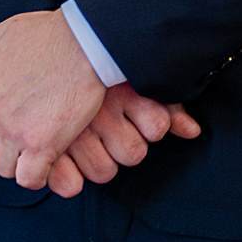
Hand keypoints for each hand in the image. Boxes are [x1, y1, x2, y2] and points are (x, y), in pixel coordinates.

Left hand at [0, 10, 107, 190]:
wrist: (85, 41)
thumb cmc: (50, 34)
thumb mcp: (4, 33)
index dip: (3, 122)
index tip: (24, 116)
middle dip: (11, 143)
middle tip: (37, 132)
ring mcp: (14, 132)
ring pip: (5, 167)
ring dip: (21, 163)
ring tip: (43, 151)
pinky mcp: (41, 145)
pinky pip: (29, 178)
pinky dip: (38, 176)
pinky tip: (52, 163)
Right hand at [52, 84, 203, 197]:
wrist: (49, 58)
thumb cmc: (97, 75)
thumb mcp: (136, 82)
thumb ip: (169, 106)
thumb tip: (193, 131)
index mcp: (124, 91)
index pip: (157, 125)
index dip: (152, 125)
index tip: (140, 116)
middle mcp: (101, 112)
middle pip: (133, 153)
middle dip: (126, 145)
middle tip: (110, 128)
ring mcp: (74, 131)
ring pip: (106, 171)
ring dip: (101, 162)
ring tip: (91, 141)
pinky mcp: (48, 149)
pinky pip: (70, 184)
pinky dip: (68, 178)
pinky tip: (69, 160)